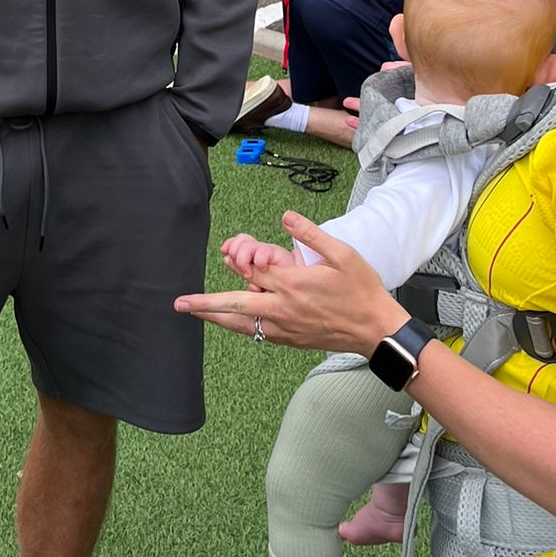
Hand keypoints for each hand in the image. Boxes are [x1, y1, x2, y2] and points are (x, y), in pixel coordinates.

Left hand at [180, 211, 405, 355]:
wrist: (376, 330)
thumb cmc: (361, 290)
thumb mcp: (342, 254)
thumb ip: (311, 234)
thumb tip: (286, 216)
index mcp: (293, 284)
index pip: (253, 270)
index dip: (239, 260)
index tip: (226, 252)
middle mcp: (283, 308)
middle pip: (235, 304)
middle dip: (205, 304)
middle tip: (179, 304)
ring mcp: (285, 328)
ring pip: (242, 324)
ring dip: (216, 319)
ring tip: (194, 314)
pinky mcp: (290, 340)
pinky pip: (256, 334)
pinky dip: (238, 327)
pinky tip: (229, 323)